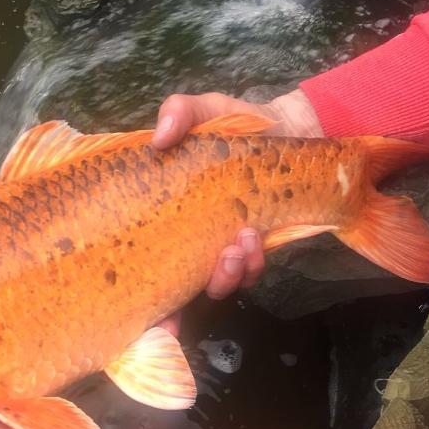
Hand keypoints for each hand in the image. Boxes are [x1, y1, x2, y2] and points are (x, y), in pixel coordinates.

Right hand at [151, 89, 322, 327]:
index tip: (132, 317)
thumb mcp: (208, 110)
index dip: (135, 297)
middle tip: (180, 301)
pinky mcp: (254, 251)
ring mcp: (221, 250)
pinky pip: (248, 273)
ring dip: (223, 274)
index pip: (141, 263)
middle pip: (171, 293)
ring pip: (214, 286)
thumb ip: (181, 112)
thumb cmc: (241, 126)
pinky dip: (250, 263)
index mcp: (166, 216)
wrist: (295, 134)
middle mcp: (188, 242)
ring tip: (237, 243)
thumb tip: (160, 138)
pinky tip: (253, 238)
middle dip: (173, 311)